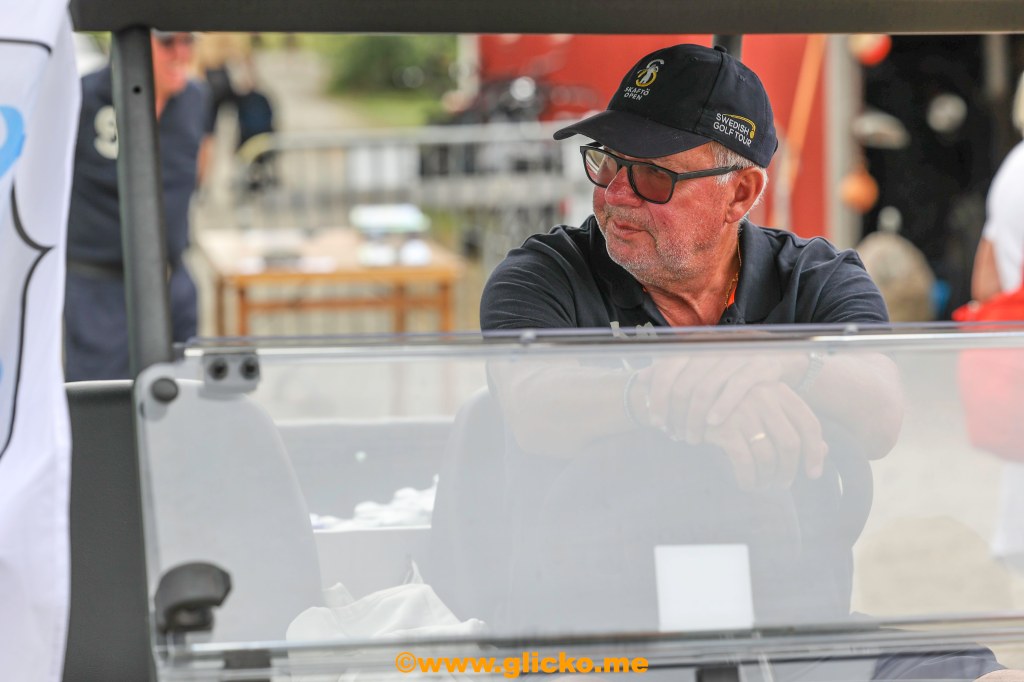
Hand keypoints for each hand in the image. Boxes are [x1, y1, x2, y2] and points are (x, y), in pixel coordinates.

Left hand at [640, 354, 801, 443]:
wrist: (780, 355)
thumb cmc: (732, 367)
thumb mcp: (702, 365)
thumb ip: (673, 370)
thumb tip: (642, 378)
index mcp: (695, 346)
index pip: (666, 371)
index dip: (658, 398)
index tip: (656, 422)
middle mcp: (713, 347)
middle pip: (683, 385)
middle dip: (675, 415)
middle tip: (674, 435)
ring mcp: (736, 355)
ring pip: (705, 389)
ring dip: (695, 418)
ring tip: (692, 438)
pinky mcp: (759, 365)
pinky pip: (736, 387)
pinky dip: (722, 407)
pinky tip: (713, 425)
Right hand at [702, 382, 826, 489]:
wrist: (692, 400)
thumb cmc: (735, 409)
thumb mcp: (767, 410)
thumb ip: (795, 426)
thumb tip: (824, 452)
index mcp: (778, 391)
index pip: (809, 424)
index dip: (815, 453)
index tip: (813, 474)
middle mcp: (763, 397)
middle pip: (790, 444)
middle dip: (789, 471)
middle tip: (782, 483)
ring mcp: (742, 411)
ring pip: (768, 457)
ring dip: (767, 478)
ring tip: (763, 485)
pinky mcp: (724, 428)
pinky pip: (745, 463)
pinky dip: (748, 479)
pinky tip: (747, 484)